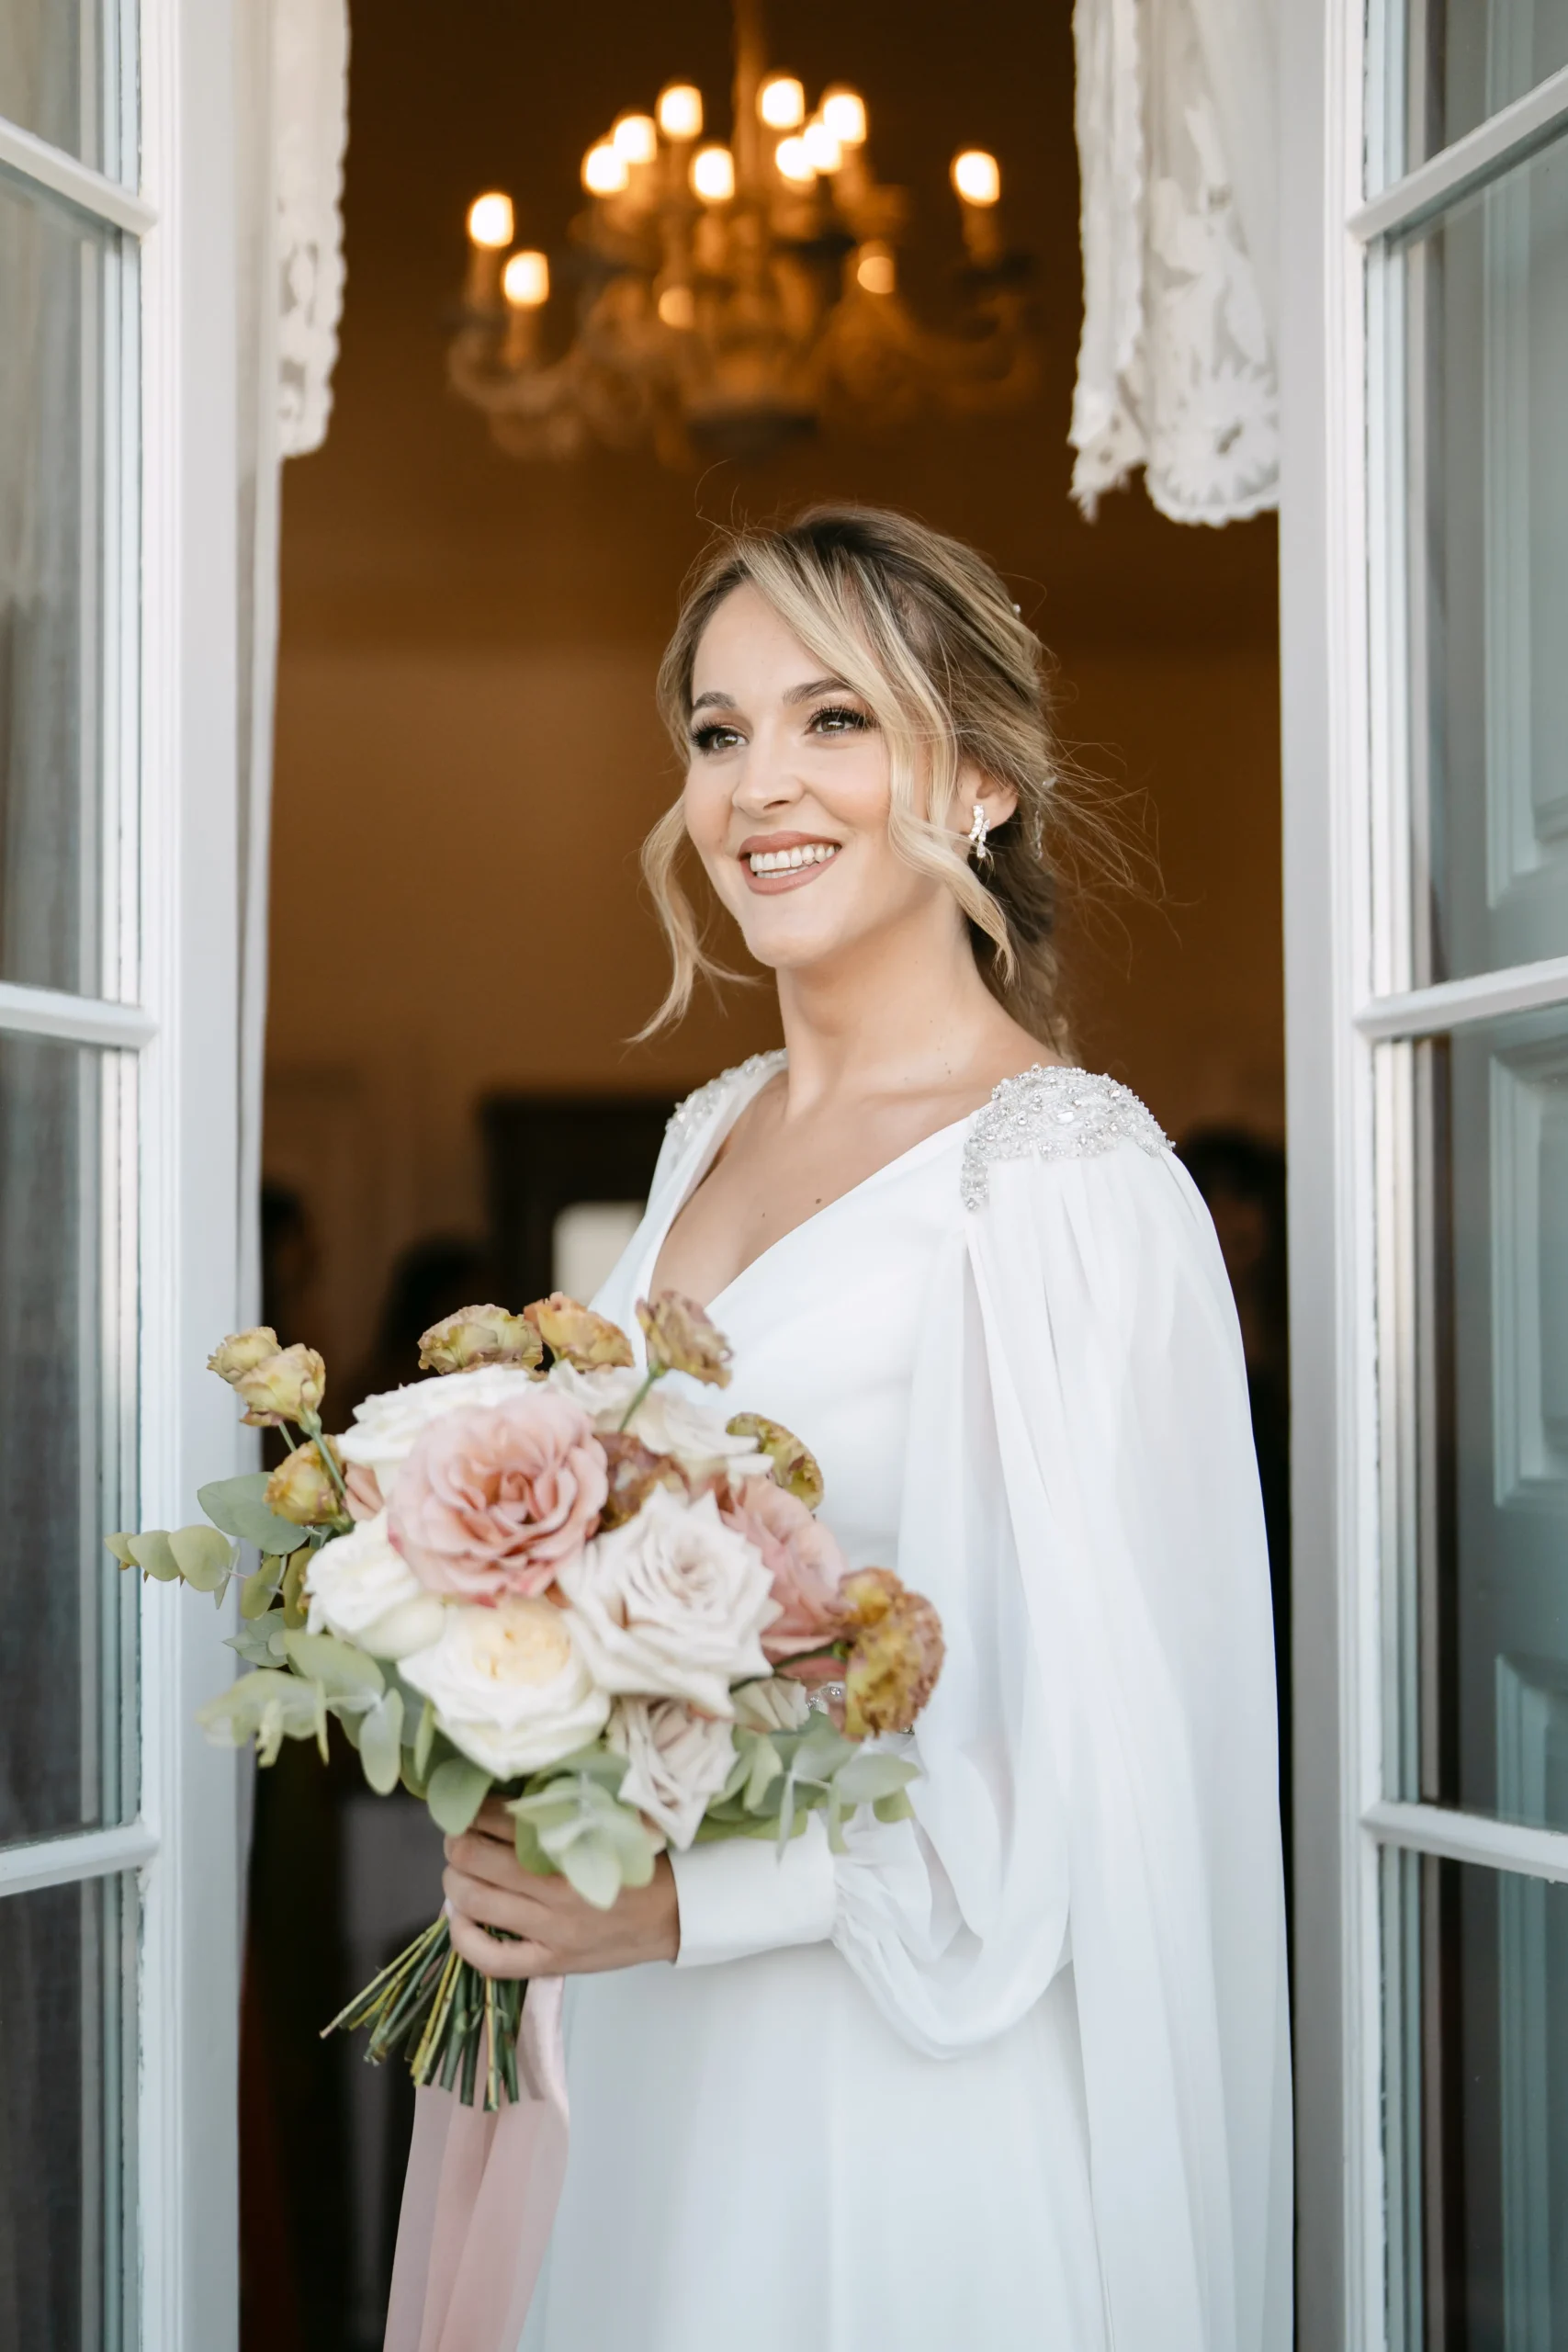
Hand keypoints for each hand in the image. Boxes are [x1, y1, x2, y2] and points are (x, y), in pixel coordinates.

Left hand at [442, 1797, 679, 1980]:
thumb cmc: (638, 1864)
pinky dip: (464, 1938)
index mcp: (574, 1850)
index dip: (477, 1812)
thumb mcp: (608, 1827)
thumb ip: (564, 1815)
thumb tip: (511, 1798)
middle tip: (459, 1837)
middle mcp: (557, 1893)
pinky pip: (491, 1959)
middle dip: (458, 1844)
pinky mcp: (550, 1963)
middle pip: (477, 1862)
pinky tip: (459, 1918)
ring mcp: (551, 1933)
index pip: (504, 1823)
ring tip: (458, 1870)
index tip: (473, 1807)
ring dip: (455, 1881)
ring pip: (476, 1903)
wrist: (673, 1915)